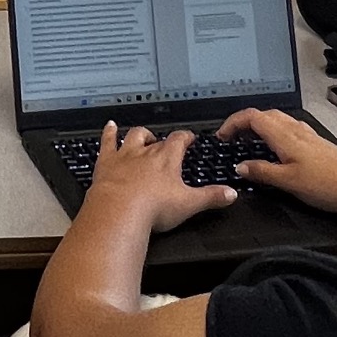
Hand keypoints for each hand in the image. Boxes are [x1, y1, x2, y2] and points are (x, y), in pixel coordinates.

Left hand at [78, 123, 231, 234]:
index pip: (179, 140)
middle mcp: (146, 152)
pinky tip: (109, 126)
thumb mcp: (189, 204)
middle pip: (157, 139)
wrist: (119, 210)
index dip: (185, 137)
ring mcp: (125, 155)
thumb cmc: (153, 207)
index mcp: (167, 159)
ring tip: (142, 133)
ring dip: (139, 134)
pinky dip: (108, 133)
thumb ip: (211, 197)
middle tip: (166, 142)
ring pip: (133, 136)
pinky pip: (107, 142)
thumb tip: (230, 194)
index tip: (189, 137)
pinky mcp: (106, 163)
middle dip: (162, 140)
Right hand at [217, 105, 336, 223]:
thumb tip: (241, 167)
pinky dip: (273, 133)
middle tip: (230, 138)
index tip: (221, 135)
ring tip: (248, 142)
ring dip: (258, 126)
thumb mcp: (288, 182)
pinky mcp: (315, 143)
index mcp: (285, 135)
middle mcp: (295, 129)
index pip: (251, 117)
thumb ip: (262, 172)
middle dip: (243, 123)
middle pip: (263, 115)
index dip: (232, 123)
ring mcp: (307, 135)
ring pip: (276, 120)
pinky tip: (274, 149)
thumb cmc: (328, 184)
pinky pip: (287, 129)